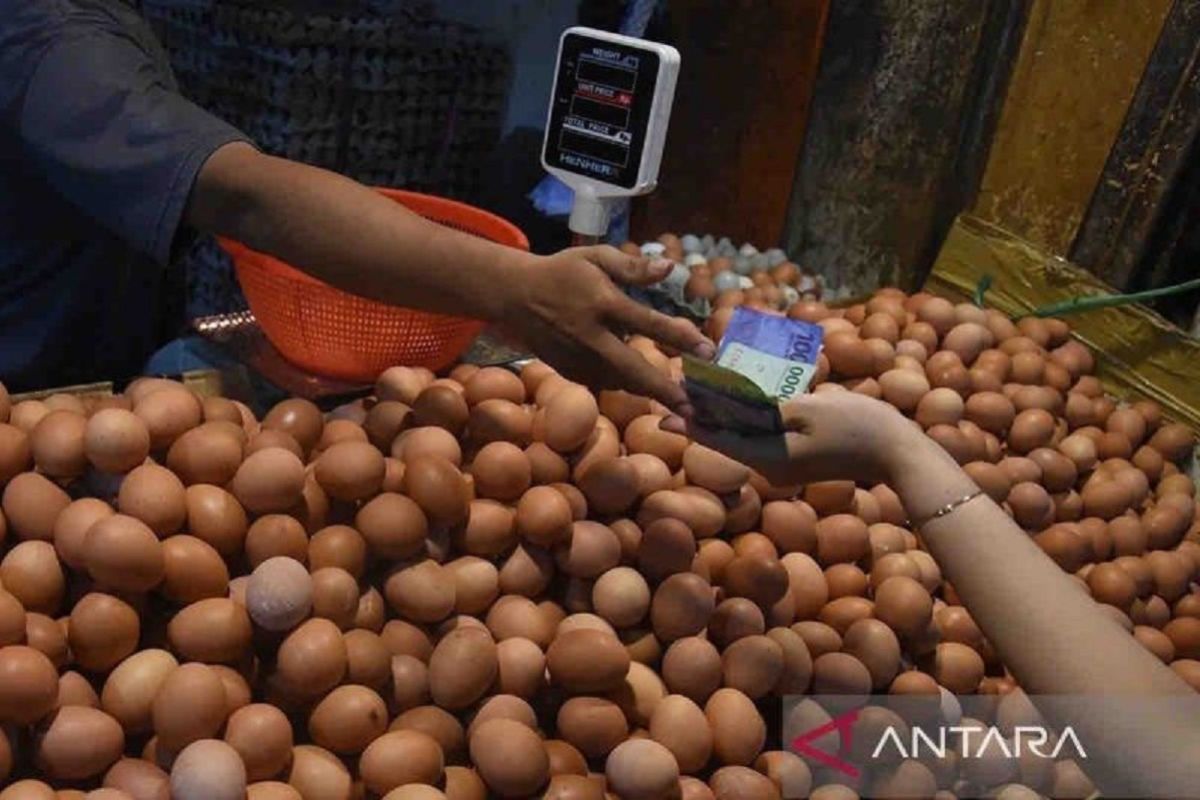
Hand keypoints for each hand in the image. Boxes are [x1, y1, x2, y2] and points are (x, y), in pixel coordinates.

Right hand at [500, 246, 714, 413]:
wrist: (514, 296)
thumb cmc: (562, 272)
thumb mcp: (596, 258)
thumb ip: (633, 265)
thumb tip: (669, 268)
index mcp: (602, 303)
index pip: (648, 323)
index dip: (680, 338)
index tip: (708, 351)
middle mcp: (591, 336)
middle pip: (634, 369)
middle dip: (665, 391)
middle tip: (694, 408)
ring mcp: (578, 359)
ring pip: (621, 382)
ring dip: (649, 390)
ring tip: (679, 400)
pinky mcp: (570, 372)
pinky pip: (605, 383)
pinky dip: (625, 384)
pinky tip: (644, 385)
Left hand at [667, 391, 920, 485]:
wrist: (900, 453)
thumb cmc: (858, 427)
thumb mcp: (808, 409)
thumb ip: (766, 407)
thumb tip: (728, 404)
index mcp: (768, 459)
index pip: (717, 439)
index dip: (690, 422)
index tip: (664, 409)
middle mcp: (770, 468)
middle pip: (728, 437)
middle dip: (705, 412)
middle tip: (681, 383)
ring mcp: (784, 466)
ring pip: (745, 436)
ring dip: (726, 412)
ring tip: (704, 385)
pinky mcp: (798, 459)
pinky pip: (764, 436)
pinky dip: (750, 417)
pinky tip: (743, 396)